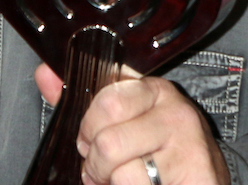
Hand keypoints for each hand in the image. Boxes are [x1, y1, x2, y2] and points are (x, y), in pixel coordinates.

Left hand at [34, 63, 229, 184]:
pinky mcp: (196, 174)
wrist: (202, 180)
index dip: (88, 128)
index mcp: (153, 89)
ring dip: (112, 183)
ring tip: (121, 181)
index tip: (89, 139)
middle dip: (96, 162)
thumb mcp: (125, 119)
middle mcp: (174, 112)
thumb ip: (85, 102)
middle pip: (108, 140)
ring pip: (121, 171)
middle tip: (101, 168)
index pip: (107, 101)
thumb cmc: (157, 149)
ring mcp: (188, 145)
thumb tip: (45, 73)